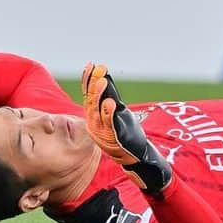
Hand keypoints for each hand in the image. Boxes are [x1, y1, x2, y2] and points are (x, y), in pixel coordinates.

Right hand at [81, 62, 171, 193]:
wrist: (135, 157)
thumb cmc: (126, 134)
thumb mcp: (116, 114)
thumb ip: (110, 100)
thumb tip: (106, 79)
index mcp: (94, 118)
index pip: (87, 96)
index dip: (87, 81)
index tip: (90, 65)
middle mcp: (95, 125)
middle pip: (91, 102)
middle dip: (93, 84)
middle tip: (98, 69)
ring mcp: (103, 133)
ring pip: (98, 112)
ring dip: (99, 96)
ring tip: (102, 81)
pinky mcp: (114, 139)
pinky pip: (110, 125)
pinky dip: (109, 114)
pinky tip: (110, 103)